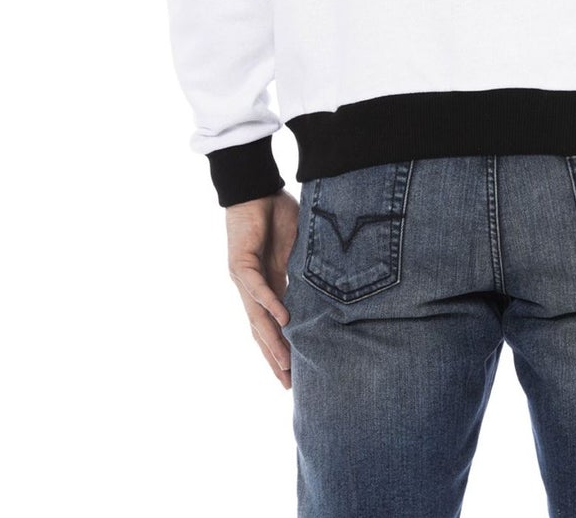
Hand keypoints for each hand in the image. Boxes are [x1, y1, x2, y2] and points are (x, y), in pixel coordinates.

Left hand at [226, 190, 299, 388]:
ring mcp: (245, 279)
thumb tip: (335, 284)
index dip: (283, 349)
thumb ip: (309, 270)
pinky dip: (269, 303)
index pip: (275, 326)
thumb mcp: (299, 249)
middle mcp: (254, 289)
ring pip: (257, 317)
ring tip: (285, 363)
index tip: (295, 374)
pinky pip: (257, 287)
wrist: (254, 190)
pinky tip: (282, 319)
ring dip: (271, 341)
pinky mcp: (240, 264)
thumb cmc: (277, 215)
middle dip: (275, 358)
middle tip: (289, 384)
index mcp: (269, 286)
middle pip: (263, 332)